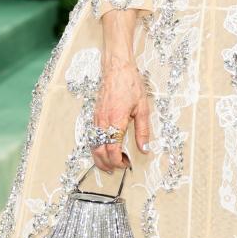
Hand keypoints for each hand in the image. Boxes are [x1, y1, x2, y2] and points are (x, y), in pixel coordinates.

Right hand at [91, 55, 150, 171]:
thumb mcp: (143, 108)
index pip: (112, 150)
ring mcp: (96, 119)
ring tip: (108, 165)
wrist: (116, 68)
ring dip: (99, 158)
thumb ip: (143, 130)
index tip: (126, 164)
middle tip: (117, 169)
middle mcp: (102, 122)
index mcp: (116, 121)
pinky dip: (96, 148)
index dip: (118, 161)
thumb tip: (144, 148)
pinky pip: (91, 137)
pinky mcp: (94, 116)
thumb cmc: (130, 84)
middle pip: (99, 151)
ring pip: (93, 145)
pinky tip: (102, 150)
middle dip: (106, 164)